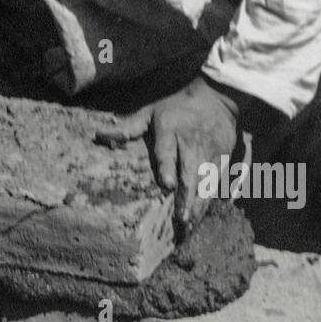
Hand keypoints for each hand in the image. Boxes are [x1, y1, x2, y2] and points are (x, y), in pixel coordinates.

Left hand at [95, 75, 239, 233]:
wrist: (217, 97)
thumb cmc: (176, 107)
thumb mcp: (151, 112)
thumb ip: (128, 127)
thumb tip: (99, 135)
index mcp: (171, 131)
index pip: (168, 151)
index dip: (168, 168)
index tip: (167, 185)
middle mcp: (191, 143)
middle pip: (190, 172)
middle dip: (187, 195)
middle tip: (181, 217)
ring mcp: (209, 153)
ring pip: (205, 182)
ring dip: (198, 204)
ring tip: (189, 223)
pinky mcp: (222, 159)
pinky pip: (215, 183)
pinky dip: (208, 201)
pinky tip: (200, 216)